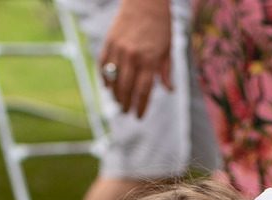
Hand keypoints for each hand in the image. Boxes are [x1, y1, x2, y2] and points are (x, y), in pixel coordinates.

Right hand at [98, 0, 172, 116]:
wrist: (146, 0)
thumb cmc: (161, 24)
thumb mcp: (168, 48)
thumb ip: (166, 71)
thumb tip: (169, 90)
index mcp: (150, 59)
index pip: (143, 91)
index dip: (140, 107)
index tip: (138, 116)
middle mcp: (132, 56)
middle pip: (126, 89)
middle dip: (126, 104)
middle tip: (126, 112)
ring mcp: (118, 50)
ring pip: (112, 80)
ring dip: (114, 95)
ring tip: (118, 102)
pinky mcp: (109, 43)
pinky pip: (103, 66)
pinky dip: (105, 79)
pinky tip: (108, 86)